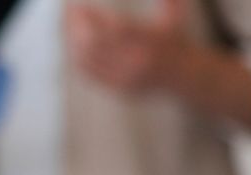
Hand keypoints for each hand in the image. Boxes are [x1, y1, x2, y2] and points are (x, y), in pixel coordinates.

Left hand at [66, 0, 189, 93]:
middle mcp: (137, 62)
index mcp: (151, 42)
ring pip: (89, 61)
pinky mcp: (118, 89)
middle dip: (78, 27)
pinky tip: (74, 45)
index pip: (115, 29)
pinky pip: (90, 75)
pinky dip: (79, 59)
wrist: (183, 76)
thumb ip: (169, 1)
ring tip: (67, 26)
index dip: (95, 18)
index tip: (81, 6)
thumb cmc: (176, 41)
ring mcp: (126, 78)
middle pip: (96, 45)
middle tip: (69, 12)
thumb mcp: (176, 18)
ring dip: (74, 42)